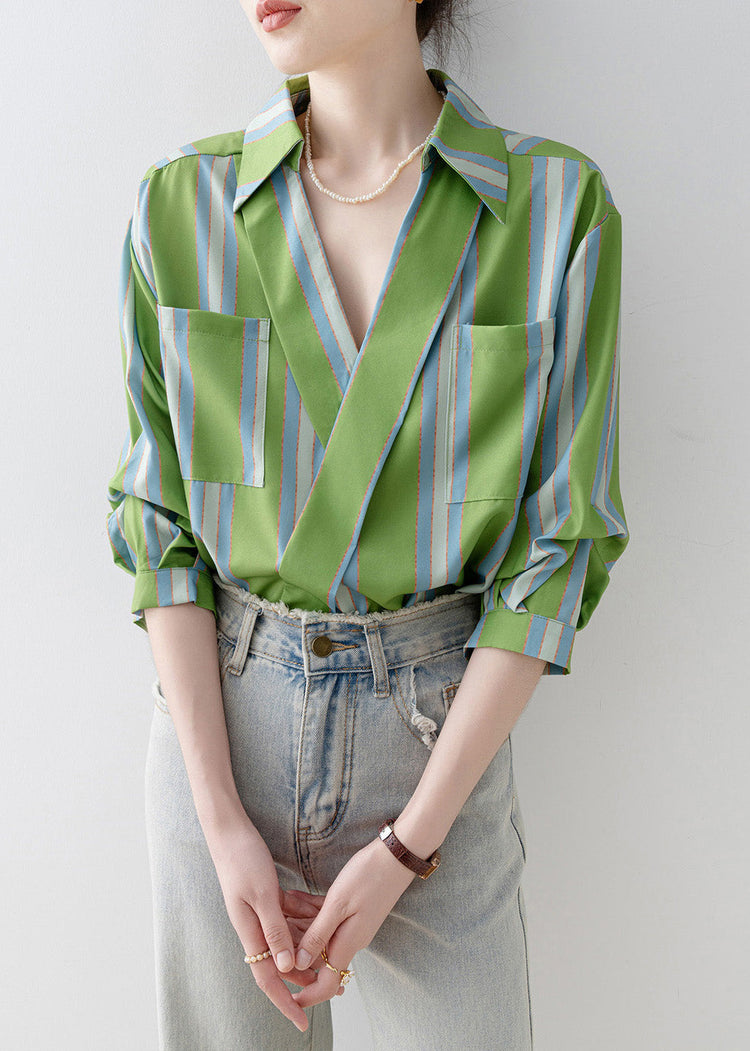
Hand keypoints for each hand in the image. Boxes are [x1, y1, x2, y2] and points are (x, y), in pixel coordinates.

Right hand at [205, 817, 318, 1031]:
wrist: (227, 831)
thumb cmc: (242, 859)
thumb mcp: (263, 894)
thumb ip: (275, 930)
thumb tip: (287, 965)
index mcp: (250, 931)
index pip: (269, 979)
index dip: (286, 1002)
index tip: (303, 1022)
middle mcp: (253, 927)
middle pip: (281, 963)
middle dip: (304, 976)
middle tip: (334, 984)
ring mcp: (258, 912)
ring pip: (286, 939)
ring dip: (307, 946)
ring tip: (332, 952)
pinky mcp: (264, 897)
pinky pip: (285, 917)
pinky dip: (302, 918)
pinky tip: (317, 914)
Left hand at [289, 837, 416, 1007]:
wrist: (397, 855)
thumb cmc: (368, 876)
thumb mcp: (338, 904)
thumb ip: (319, 934)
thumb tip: (299, 964)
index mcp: (348, 943)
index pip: (327, 985)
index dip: (307, 995)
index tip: (288, 999)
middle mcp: (351, 939)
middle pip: (317, 958)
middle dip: (293, 949)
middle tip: (271, 933)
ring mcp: (352, 925)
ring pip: (319, 934)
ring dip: (298, 924)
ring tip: (277, 906)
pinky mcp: (353, 910)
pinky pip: (326, 917)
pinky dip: (309, 910)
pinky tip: (293, 895)